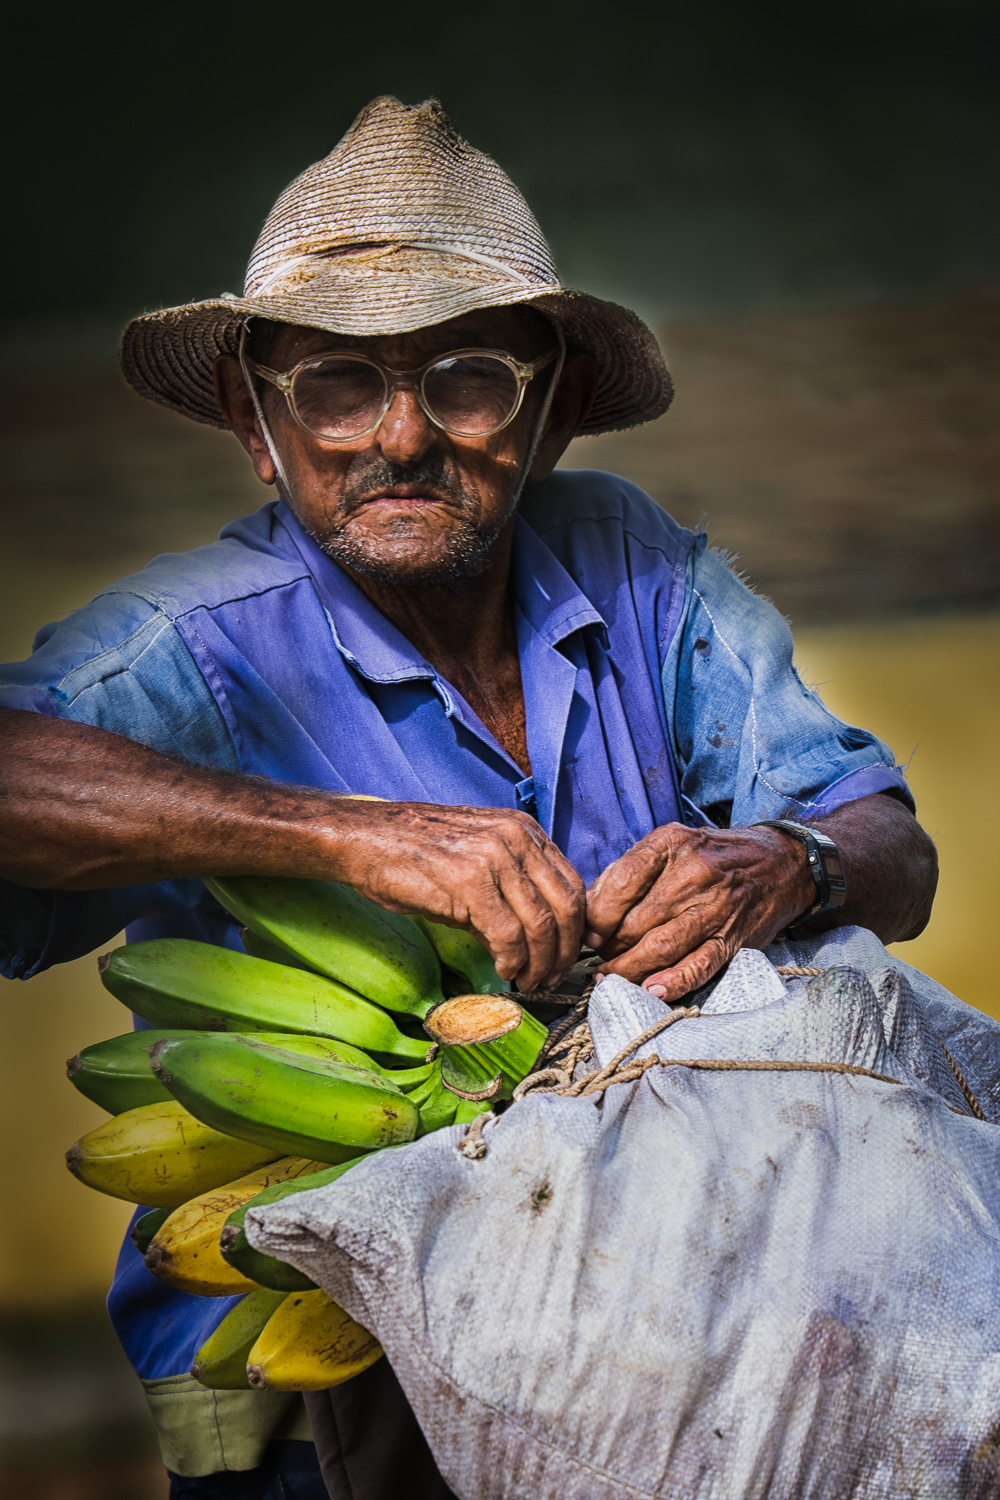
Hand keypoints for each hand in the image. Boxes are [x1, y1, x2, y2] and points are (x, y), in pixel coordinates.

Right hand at [320, 799, 585, 993]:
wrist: (364, 839)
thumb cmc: (412, 853)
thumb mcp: (474, 863)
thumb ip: (509, 894)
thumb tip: (530, 942)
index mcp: (523, 830)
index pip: (572, 886)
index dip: (574, 930)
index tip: (563, 956)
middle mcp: (516, 837)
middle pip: (566, 907)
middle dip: (564, 952)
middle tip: (551, 977)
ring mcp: (494, 856)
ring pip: (541, 924)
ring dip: (540, 963)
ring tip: (529, 981)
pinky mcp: (470, 880)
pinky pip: (508, 934)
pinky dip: (513, 961)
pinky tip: (505, 971)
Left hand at [583, 822, 814, 999]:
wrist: (782, 862)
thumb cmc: (714, 856)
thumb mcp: (673, 844)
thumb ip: (631, 870)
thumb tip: (590, 906)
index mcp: (672, 844)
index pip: (622, 882)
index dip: (597, 915)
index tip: (588, 933)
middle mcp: (694, 873)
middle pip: (636, 921)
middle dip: (609, 948)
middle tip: (597, 960)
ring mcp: (716, 908)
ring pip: (660, 947)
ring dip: (628, 970)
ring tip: (610, 978)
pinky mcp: (733, 938)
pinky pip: (699, 965)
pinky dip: (673, 982)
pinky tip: (651, 991)